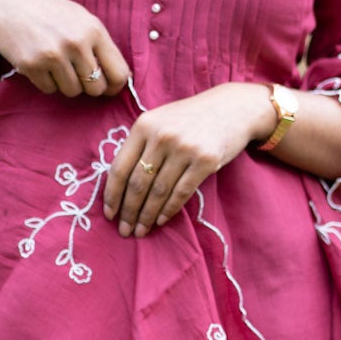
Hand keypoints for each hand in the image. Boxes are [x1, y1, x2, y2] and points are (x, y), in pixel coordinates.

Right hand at [0, 0, 129, 99]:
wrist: (6, 3)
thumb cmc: (48, 12)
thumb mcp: (80, 19)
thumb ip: (100, 46)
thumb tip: (124, 79)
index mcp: (94, 30)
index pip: (119, 74)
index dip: (114, 86)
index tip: (107, 87)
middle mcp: (76, 43)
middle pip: (96, 88)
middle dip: (87, 86)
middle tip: (75, 73)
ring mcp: (53, 55)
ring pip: (72, 91)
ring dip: (64, 83)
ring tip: (54, 64)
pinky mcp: (32, 65)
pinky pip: (49, 89)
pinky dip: (45, 82)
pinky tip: (39, 63)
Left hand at [103, 84, 275, 236]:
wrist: (232, 108)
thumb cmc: (190, 119)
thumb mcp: (159, 122)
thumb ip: (140, 145)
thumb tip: (119, 185)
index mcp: (144, 126)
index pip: (119, 168)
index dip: (112, 195)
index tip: (108, 214)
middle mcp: (162, 136)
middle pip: (138, 184)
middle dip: (128, 212)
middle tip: (124, 231)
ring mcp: (184, 148)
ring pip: (158, 192)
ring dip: (147, 216)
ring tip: (141, 230)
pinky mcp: (206, 161)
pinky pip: (181, 193)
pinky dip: (168, 210)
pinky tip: (160, 221)